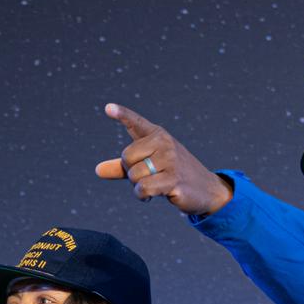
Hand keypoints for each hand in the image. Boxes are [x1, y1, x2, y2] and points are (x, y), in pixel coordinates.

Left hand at [94, 104, 232, 215]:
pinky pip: (143, 188)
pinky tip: (152, 195)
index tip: (107, 108)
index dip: (122, 114)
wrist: (206, 189)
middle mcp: (164, 143)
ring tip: (154, 185)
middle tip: (148, 176)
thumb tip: (97, 170)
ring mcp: (170, 161)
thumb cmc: (173, 174)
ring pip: (134, 175)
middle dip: (131, 172)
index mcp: (157, 135)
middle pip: (127, 157)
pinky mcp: (174, 179)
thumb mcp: (147, 166)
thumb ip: (122, 167)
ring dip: (138, 186)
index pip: (136, 122)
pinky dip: (142, 195)